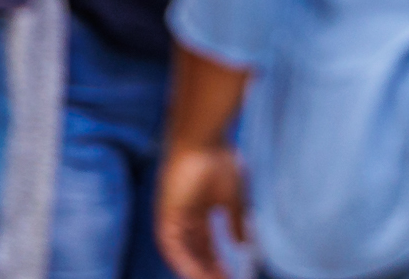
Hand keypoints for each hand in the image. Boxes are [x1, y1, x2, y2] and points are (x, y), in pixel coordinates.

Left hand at [157, 139, 251, 278]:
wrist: (203, 142)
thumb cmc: (219, 162)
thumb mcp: (234, 199)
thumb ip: (236, 222)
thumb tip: (242, 243)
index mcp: (200, 209)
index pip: (207, 244)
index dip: (218, 261)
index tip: (232, 275)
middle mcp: (185, 216)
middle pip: (196, 252)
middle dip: (209, 270)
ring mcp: (174, 216)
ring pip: (184, 252)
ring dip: (198, 270)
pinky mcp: (165, 216)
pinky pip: (172, 247)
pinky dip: (183, 262)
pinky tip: (197, 274)